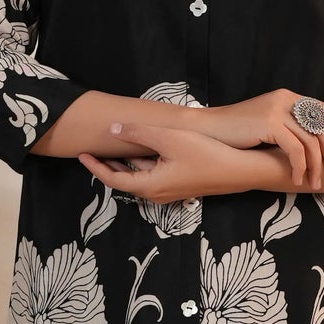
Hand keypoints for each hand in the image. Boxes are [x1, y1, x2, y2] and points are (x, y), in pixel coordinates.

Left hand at [79, 121, 269, 202]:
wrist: (241, 170)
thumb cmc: (206, 154)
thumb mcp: (169, 139)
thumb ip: (138, 134)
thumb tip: (113, 129)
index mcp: (150, 186)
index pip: (113, 180)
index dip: (95, 168)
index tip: (82, 155)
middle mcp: (157, 193)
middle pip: (124, 181)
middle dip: (106, 166)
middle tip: (91, 151)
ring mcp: (169, 190)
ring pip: (139, 177)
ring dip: (125, 164)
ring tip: (112, 147)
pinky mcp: (180, 184)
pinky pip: (153, 175)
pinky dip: (142, 164)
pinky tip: (142, 149)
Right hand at [201, 90, 323, 188]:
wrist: (208, 130)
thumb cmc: (236, 133)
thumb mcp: (267, 125)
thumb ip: (289, 128)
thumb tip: (314, 145)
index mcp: (288, 97)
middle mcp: (286, 99)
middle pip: (322, 127)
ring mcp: (278, 110)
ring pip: (310, 141)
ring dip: (316, 167)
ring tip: (315, 184)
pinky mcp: (269, 123)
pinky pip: (295, 149)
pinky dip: (299, 167)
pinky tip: (295, 180)